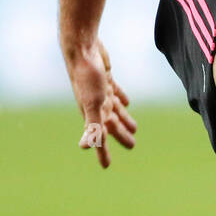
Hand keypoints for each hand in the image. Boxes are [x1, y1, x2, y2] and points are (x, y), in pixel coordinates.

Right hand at [65, 39, 136, 168]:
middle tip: (132, 145)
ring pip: (114, 110)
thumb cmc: (87, 77)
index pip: (100, 138)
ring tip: (134, 128)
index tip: (106, 166)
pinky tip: (126, 102)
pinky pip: (115, 92)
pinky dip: (121, 98)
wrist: (81, 49)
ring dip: (123, 118)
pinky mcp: (105, 78)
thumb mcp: (93, 104)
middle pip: (111, 124)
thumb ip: (92, 126)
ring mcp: (100, 91)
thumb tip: (85, 147)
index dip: (103, 152)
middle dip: (120, 135)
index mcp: (93, 113)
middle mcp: (96, 104)